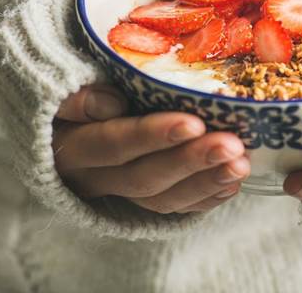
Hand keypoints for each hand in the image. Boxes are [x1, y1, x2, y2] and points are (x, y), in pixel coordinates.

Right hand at [52, 84, 249, 213]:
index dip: (151, 136)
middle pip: (144, 177)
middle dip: (190, 162)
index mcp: (71, 147)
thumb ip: (79, 98)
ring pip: (162, 199)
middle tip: (231, 146)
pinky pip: (174, 209)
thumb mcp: (61, 92)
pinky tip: (232, 183)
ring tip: (240, 164)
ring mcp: (118, 195)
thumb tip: (111, 102)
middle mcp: (94, 179)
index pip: (111, 143)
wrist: (61, 133)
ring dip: (205, 182)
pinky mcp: (140, 202)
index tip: (193, 124)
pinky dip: (205, 197)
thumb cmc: (71, 96)